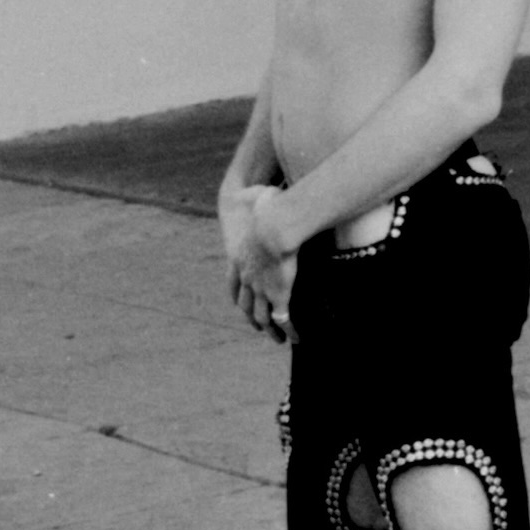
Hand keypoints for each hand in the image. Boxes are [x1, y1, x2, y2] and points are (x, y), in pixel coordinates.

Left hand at [219, 178, 296, 335]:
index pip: (233, 282)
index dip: (237, 295)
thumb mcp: (262, 205)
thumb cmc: (271, 210)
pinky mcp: (278, 296)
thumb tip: (271, 190)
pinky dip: (289, 332)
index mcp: (240, 259)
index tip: (240, 302)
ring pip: (261, 318)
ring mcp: (261, 289)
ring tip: (278, 339)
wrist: (274, 226)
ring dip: (269, 330)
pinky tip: (297, 338)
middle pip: (244, 305)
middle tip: (258, 326)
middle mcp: (247, 278)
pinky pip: (283, 321)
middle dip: (250, 317)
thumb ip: (265, 202)